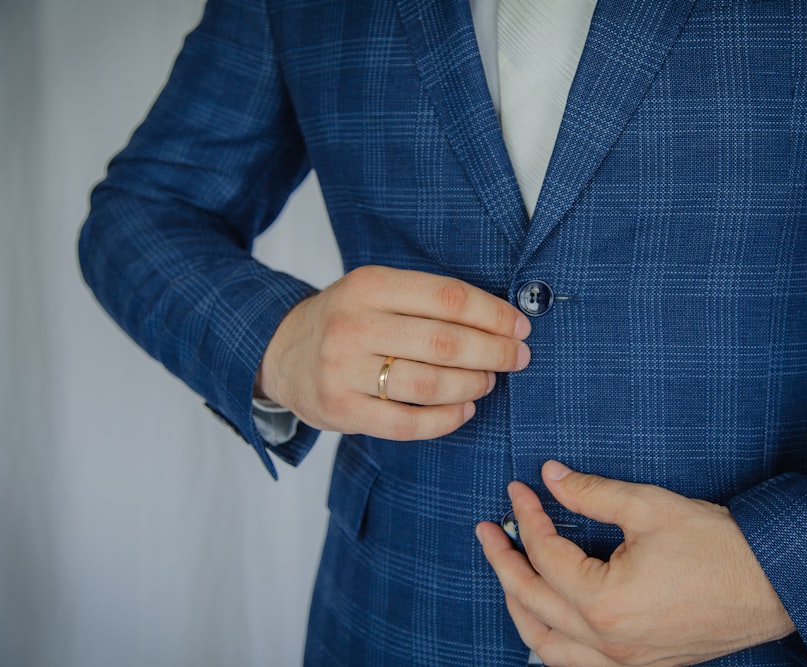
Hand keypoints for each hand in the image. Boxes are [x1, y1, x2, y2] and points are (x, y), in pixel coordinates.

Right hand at [256, 265, 530, 438]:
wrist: (281, 352)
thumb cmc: (346, 319)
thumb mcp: (376, 291)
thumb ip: (426, 300)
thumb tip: (501, 320)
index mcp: (368, 285)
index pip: (448, 297)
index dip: (493, 314)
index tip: (520, 327)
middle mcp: (353, 325)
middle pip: (444, 342)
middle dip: (493, 352)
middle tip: (517, 358)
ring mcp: (343, 371)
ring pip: (429, 384)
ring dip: (472, 384)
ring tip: (488, 381)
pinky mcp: (341, 410)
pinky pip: (406, 423)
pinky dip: (445, 419)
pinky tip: (464, 409)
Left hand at [477, 461, 794, 666]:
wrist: (773, 583)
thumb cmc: (717, 544)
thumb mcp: (648, 507)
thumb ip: (591, 493)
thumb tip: (551, 476)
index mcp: (604, 601)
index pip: (545, 554)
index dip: (527, 516)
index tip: (519, 489)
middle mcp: (607, 641)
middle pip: (533, 601)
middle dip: (503, 561)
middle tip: (487, 531)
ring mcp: (623, 661)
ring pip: (545, 647)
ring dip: (519, 608)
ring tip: (506, 575)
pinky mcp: (640, 666)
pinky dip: (550, 644)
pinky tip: (546, 622)